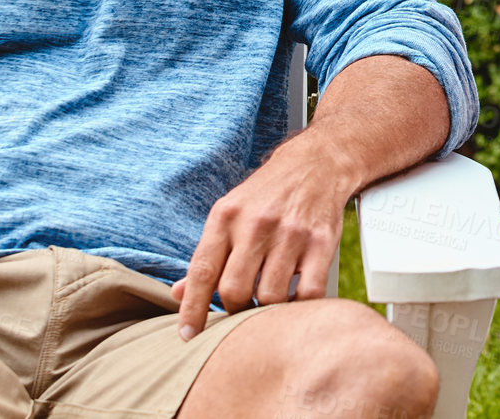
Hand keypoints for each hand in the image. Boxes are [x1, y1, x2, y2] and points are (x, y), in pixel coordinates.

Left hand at [171, 138, 352, 338]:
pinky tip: (294, 298)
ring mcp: (291, 234)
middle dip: (235, 308)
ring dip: (267, 309)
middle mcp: (256, 224)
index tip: (187, 335)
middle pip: (234, 291)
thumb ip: (206, 256)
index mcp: (225, 217)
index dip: (191, 309)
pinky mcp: (321, 243)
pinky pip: (307, 294)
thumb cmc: (266, 196)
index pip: (202, 272)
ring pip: (270, 296)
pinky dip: (298, 306)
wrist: (315, 164)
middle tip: (242, 306)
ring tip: (268, 300)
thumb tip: (177, 294)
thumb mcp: (229, 215)